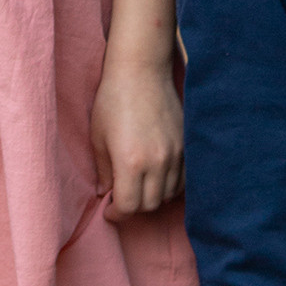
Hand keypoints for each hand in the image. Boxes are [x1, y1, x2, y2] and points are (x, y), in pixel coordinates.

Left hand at [92, 60, 184, 217]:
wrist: (141, 71)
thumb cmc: (112, 100)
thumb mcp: (98, 137)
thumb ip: (103, 170)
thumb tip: (106, 193)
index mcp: (131, 162)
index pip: (129, 207)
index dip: (117, 214)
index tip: (110, 210)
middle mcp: (157, 162)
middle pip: (149, 205)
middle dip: (133, 207)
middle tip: (121, 197)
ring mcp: (176, 154)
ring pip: (168, 195)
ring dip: (152, 197)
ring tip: (138, 186)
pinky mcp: (186, 145)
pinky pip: (183, 180)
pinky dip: (170, 185)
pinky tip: (157, 177)